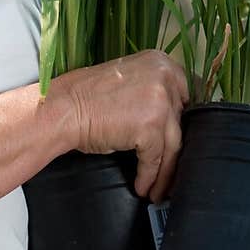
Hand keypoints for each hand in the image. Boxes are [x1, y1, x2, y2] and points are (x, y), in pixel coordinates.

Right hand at [56, 49, 188, 203]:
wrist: (63, 109)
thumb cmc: (86, 98)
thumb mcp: (128, 81)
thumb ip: (153, 92)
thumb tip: (171, 121)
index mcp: (160, 61)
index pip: (185, 95)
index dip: (181, 122)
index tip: (179, 142)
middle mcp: (165, 76)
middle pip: (179, 123)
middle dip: (175, 151)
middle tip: (170, 171)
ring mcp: (160, 100)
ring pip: (172, 145)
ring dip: (165, 172)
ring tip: (157, 188)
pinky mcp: (151, 125)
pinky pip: (156, 159)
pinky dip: (149, 176)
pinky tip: (142, 186)